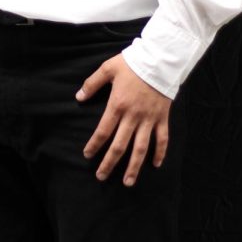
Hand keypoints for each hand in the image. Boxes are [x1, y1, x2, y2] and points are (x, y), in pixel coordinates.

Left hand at [76, 54, 170, 186]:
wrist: (160, 59)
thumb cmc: (132, 63)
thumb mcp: (108, 68)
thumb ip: (92, 84)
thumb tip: (79, 98)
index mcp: (117, 105)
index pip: (103, 131)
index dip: (94, 145)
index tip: (87, 155)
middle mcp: (133, 117)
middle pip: (120, 145)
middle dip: (109, 162)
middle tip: (101, 176)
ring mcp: (149, 119)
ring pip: (141, 148)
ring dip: (134, 167)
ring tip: (128, 182)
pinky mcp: (162, 118)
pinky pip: (162, 139)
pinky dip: (159, 153)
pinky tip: (155, 164)